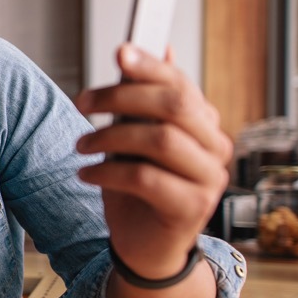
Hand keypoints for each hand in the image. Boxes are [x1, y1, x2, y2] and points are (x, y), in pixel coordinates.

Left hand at [74, 44, 230, 276]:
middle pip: (174, 106)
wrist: (143, 248)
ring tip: (81, 145)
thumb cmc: (137, 190)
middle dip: (121, 97)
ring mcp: (209, 179)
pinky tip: (87, 173)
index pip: (181, 86)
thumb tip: (149, 50)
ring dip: (110, 137)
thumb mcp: (133, 140)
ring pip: (160, 139)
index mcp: (205, 126)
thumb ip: (141, 103)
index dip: (151, 66)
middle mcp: (216, 149)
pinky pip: (146, 178)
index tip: (119, 53)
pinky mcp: (192, 208)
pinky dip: (108, 171)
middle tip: (82, 102)